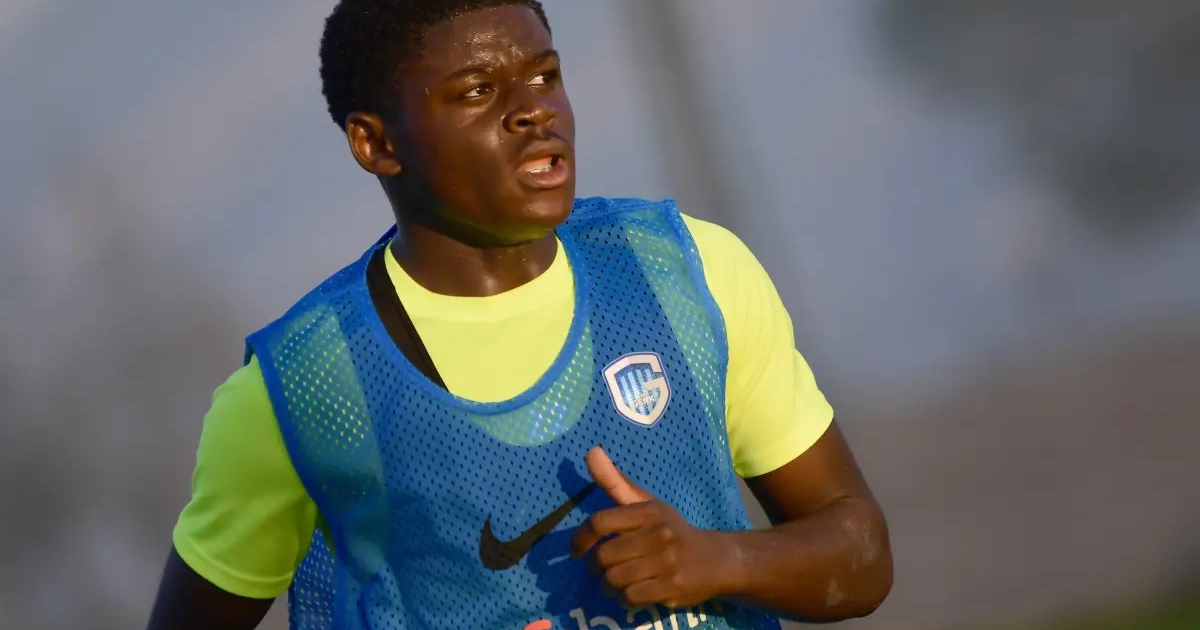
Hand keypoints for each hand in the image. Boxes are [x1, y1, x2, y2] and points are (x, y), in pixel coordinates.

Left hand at [570, 447, 738, 608]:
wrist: (716, 560)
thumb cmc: (671, 531)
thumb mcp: (646, 504)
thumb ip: (614, 482)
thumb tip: (590, 450)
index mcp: (648, 511)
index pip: (600, 522)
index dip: (580, 538)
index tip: (576, 551)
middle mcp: (658, 533)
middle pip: (604, 556)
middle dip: (596, 568)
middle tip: (602, 570)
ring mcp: (667, 562)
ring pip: (615, 579)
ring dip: (609, 586)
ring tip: (616, 583)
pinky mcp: (672, 587)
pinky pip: (630, 597)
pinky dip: (624, 599)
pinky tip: (631, 593)